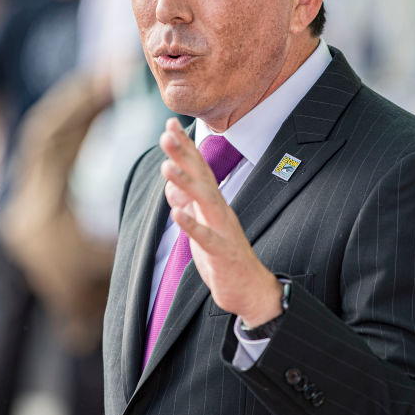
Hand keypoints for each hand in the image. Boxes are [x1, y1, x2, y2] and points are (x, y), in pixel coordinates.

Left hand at [160, 118, 282, 326]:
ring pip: (205, 201)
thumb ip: (188, 206)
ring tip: (166, 166)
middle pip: (202, 177)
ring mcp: (223, 230)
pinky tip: (176, 214)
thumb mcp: (201, 227)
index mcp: (214, 203)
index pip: (198, 169)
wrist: (248, 289)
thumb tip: (171, 188)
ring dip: (186, 183)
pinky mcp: (222, 252)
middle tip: (166, 133)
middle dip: (184, 155)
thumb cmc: (223, 256)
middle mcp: (220, 210)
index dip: (185, 147)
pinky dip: (192, 225)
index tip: (170, 125)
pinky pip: (205, 237)